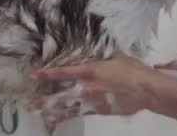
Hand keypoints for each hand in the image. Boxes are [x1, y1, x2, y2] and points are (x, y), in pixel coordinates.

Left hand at [26, 54, 172, 128]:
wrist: (147, 90)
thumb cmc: (134, 71)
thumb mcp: (117, 58)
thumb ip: (104, 59)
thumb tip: (101, 57)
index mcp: (91, 71)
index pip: (64, 73)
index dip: (48, 74)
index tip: (34, 76)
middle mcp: (88, 87)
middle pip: (61, 95)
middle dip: (44, 100)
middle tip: (30, 104)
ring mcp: (93, 101)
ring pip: (68, 107)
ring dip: (52, 111)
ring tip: (39, 113)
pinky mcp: (99, 111)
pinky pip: (80, 114)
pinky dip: (68, 116)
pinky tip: (58, 119)